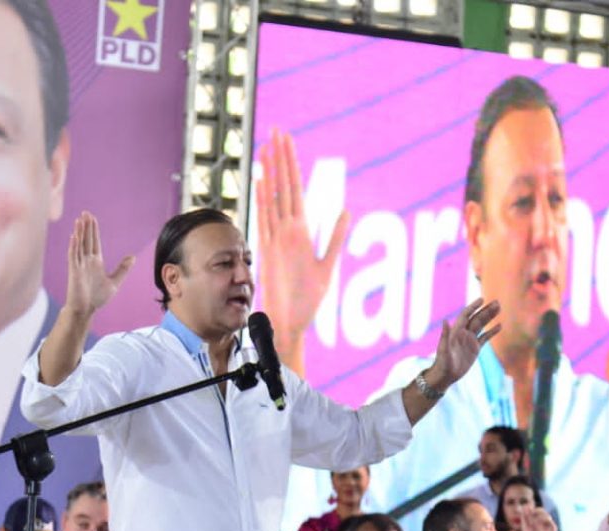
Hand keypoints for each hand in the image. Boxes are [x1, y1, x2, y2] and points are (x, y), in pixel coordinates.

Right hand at [65, 212, 134, 315]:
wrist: (86, 310)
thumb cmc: (97, 297)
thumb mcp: (115, 282)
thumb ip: (123, 269)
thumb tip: (132, 257)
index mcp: (96, 261)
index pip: (94, 242)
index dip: (93, 230)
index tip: (92, 218)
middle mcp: (87, 261)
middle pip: (87, 239)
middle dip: (86, 226)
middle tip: (86, 212)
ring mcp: (79, 265)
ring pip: (79, 245)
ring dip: (79, 232)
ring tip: (79, 220)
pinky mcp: (74, 271)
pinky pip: (73, 256)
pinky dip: (74, 246)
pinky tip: (74, 236)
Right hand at [255, 129, 348, 375]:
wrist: (290, 321)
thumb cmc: (307, 299)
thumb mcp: (328, 265)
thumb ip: (335, 237)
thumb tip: (346, 210)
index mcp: (300, 231)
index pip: (296, 190)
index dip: (292, 165)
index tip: (288, 142)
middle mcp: (286, 230)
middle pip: (283, 186)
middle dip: (281, 158)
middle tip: (277, 131)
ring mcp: (276, 238)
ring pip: (273, 197)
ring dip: (271, 171)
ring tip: (268, 145)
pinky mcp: (269, 250)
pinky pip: (265, 218)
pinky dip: (264, 198)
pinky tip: (262, 177)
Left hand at [425, 299, 500, 391]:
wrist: (446, 375)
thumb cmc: (442, 363)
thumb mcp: (444, 350)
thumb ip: (445, 335)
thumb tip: (445, 320)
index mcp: (456, 331)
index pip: (466, 315)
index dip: (473, 307)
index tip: (482, 300)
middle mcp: (464, 333)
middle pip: (477, 318)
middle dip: (486, 310)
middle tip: (497, 302)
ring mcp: (470, 340)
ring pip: (482, 325)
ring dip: (490, 316)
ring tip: (499, 308)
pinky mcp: (475, 348)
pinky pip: (485, 337)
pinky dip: (492, 331)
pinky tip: (499, 325)